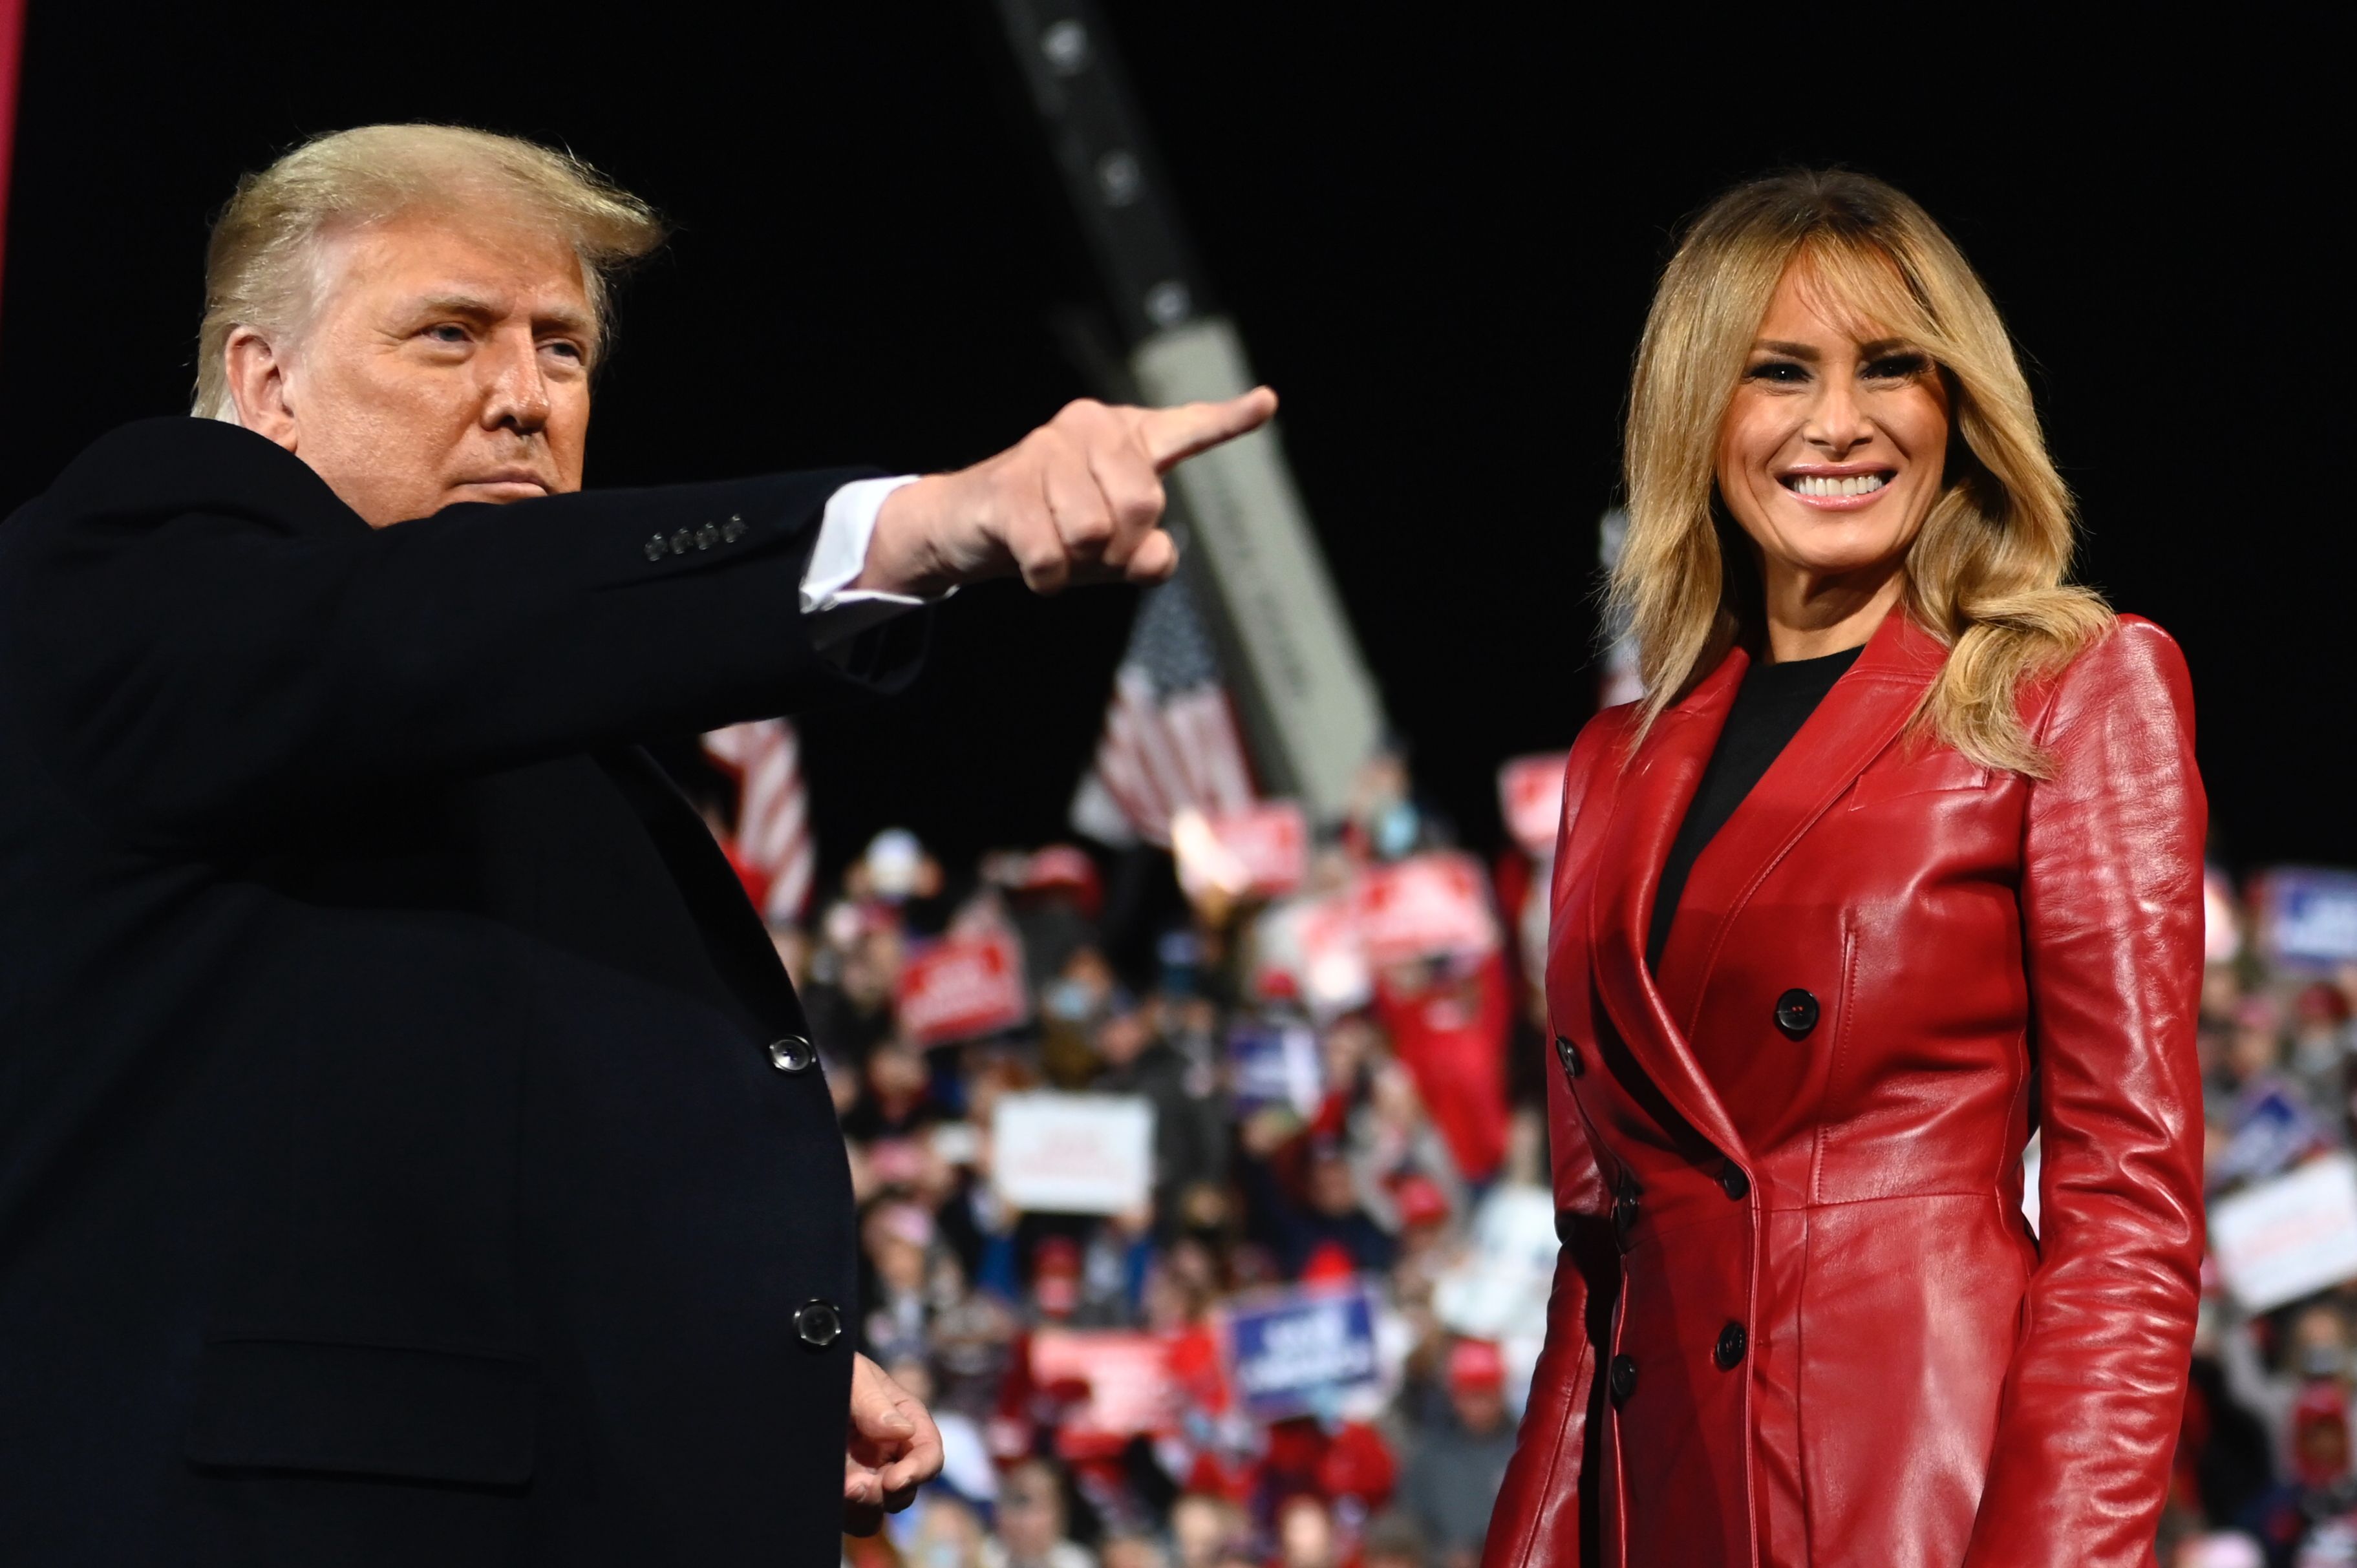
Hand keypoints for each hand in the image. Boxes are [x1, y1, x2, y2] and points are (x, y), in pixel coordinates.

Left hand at [843, 1352, 943, 1535]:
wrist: (790, 1379)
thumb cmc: (829, 1367)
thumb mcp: (852, 1375)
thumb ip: (874, 1401)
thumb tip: (904, 1431)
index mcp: (904, 1420)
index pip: (928, 1453)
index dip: (918, 1470)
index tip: (893, 1480)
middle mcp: (889, 1453)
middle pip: (905, 1489)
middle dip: (885, 1493)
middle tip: (854, 1486)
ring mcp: (864, 1474)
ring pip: (878, 1509)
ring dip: (864, 1508)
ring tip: (841, 1491)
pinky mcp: (838, 1489)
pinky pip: (849, 1514)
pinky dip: (842, 1511)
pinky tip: (825, 1494)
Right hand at [857, 388, 1277, 595]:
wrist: (971, 527)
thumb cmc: (1055, 530)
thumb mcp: (1112, 553)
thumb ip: (1148, 558)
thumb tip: (1157, 556)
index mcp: (1126, 438)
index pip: (1186, 429)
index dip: (1228, 421)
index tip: (1266, 403)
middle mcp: (1090, 426)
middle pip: (1143, 503)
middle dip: (1120, 547)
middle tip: (1090, 549)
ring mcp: (1046, 449)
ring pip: (1094, 532)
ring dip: (1078, 562)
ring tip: (1057, 548)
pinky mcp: (1009, 483)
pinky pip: (1051, 553)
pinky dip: (1047, 578)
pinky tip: (1034, 565)